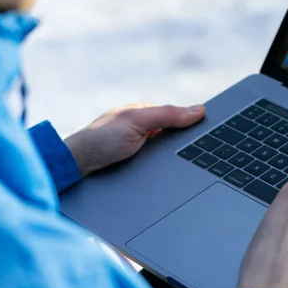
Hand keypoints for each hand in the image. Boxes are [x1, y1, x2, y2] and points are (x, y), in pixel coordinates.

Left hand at [64, 104, 204, 176]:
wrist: (76, 168)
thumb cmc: (100, 139)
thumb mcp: (137, 121)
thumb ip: (167, 115)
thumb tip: (199, 110)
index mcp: (143, 114)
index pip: (176, 117)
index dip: (192, 124)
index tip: (211, 133)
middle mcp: (142, 130)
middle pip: (174, 137)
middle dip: (185, 146)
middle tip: (200, 155)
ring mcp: (138, 149)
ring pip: (167, 155)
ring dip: (174, 161)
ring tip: (186, 168)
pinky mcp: (136, 168)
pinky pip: (158, 168)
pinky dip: (165, 171)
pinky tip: (171, 178)